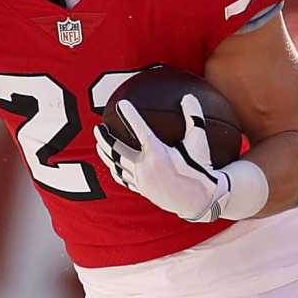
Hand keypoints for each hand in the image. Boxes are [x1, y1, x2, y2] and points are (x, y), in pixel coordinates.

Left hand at [93, 97, 229, 222]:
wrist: (199, 200)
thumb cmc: (200, 168)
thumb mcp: (199, 142)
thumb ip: (194, 118)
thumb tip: (188, 96)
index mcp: (158, 153)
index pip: (140, 130)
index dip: (129, 115)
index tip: (120, 104)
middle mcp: (145, 167)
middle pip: (117, 151)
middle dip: (104, 138)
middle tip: (98, 127)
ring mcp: (141, 180)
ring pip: (116, 166)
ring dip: (105, 154)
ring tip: (99, 144)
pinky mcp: (141, 189)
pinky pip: (122, 179)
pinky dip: (114, 170)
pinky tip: (111, 165)